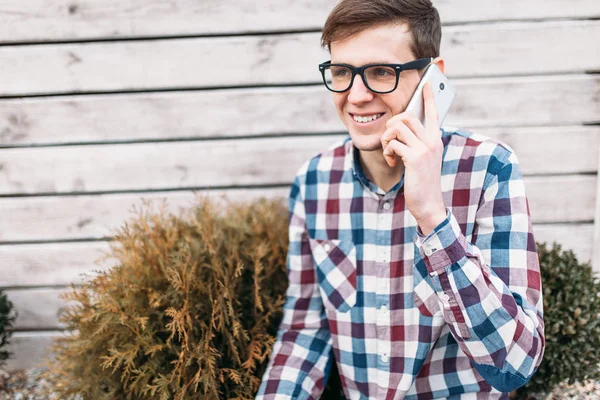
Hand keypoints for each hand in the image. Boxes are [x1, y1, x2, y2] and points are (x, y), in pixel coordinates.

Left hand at [381, 82, 446, 232]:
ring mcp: (425, 148)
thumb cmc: (422, 182)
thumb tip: (401, 129)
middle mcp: (432, 140)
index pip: (433, 112)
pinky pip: (393, 143)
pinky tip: (393, 163)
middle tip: (389, 142)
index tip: (427, 81)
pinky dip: (387, 152)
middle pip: (406, 116)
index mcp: (435, 139)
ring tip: (390, 153)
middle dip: (390, 127)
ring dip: (386, 140)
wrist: (428, 204)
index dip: (429, 96)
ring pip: (397, 127)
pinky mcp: (415, 158)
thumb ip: (416, 143)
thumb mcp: (421, 159)